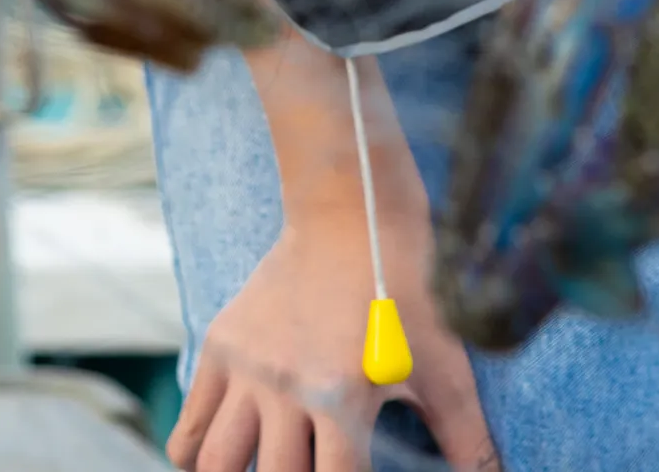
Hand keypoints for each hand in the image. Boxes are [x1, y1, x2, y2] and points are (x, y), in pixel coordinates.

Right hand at [167, 155, 494, 471]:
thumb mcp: (445, 370)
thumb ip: (468, 443)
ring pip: (214, 461)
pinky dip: (195, 453)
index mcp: (341, 397)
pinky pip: (190, 419)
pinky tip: (217, 461)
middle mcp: (285, 386)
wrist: (350, 211)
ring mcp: (246, 365)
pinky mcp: (221, 343)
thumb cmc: (407, 289)